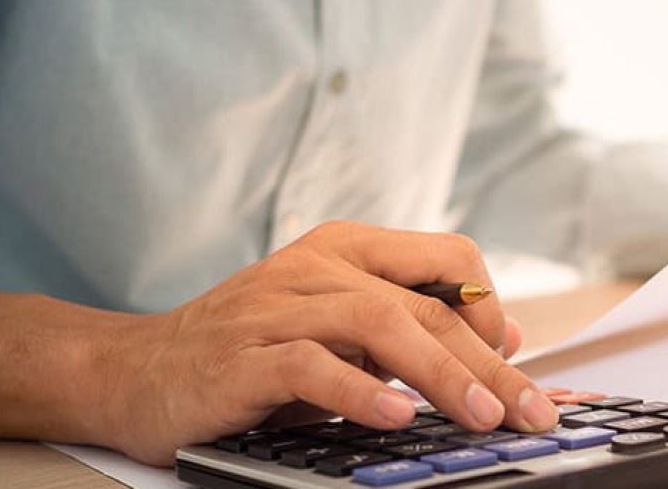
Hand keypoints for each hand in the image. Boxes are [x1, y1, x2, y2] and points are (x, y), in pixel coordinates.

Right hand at [105, 221, 556, 464]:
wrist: (136, 369)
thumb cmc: (251, 352)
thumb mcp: (338, 329)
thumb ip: (410, 325)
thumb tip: (502, 338)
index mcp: (347, 249)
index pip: (448, 259)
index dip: (491, 307)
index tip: (513, 361)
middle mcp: (317, 265)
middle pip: (427, 303)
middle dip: (488, 362)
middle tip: (531, 411)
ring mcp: (277, 306)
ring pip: (378, 323)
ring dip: (440, 374)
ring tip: (481, 416)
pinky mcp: (242, 354)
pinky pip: (310, 365)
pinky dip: (357, 391)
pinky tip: (395, 417)